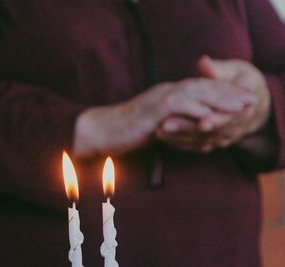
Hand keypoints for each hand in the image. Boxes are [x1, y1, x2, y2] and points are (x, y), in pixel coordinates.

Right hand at [73, 76, 252, 157]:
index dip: (221, 92)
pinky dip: (197, 108)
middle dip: (228, 92)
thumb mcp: (155, 125)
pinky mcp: (153, 109)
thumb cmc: (127, 131)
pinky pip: (179, 105)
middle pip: (202, 86)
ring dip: (219, 98)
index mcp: (166, 94)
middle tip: (248, 98)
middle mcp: (165, 91)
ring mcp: (159, 98)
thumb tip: (190, 132)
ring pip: (195, 92)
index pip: (198, 88)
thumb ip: (173, 124)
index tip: (239, 98)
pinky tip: (212, 114)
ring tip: (239, 105)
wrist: (103, 130)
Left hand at [157, 56, 270, 151]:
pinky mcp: (214, 142)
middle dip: (187, 128)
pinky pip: (196, 145)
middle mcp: (238, 125)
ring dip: (179, 136)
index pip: (230, 116)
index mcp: (247, 106)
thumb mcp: (232, 70)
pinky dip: (179, 141)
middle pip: (211, 130)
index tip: (200, 123)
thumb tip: (204, 62)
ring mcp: (225, 136)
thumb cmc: (238, 78)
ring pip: (201, 140)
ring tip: (159, 131)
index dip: (216, 119)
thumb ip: (217, 69)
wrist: (248, 100)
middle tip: (165, 125)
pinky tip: (162, 136)